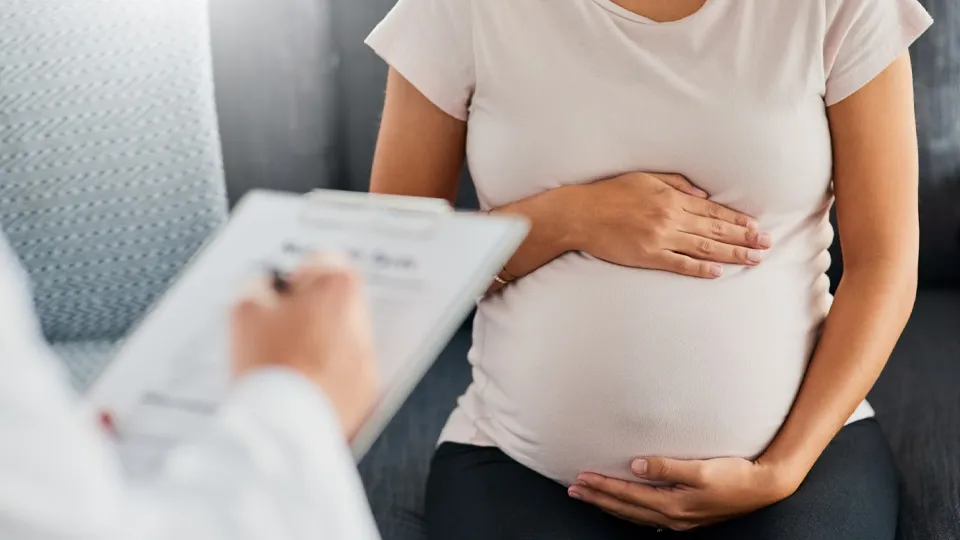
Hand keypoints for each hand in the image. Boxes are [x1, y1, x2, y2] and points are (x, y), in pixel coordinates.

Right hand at [230, 254, 378, 438]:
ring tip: (286, 362)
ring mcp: (367, 358)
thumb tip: (264, 289)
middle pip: (336, 301)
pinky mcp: (366, 393)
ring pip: (342, 338)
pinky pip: (346, 374)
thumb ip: (256, 288)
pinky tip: (299, 386)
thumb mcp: (244, 312)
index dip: (292, 277)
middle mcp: (362, 319)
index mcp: (338, 287)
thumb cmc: (267, 364)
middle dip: (309, 310)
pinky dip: (328, 376)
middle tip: (278, 330)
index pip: (320, 262)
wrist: (286, 427)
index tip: (277, 296)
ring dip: (320, 343)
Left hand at [567, 456, 797, 530]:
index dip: (603, 486)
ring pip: (634, 515)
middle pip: (625, 508)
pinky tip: (622, 505)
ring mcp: (679, 519)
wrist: (764, 487)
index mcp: (673, 505)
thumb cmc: (735, 475)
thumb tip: (636, 464)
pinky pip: (646, 516)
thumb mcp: (702, 469)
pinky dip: (628, 510)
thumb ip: (668, 466)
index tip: (581, 477)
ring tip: (589, 496)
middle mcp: (673, 516)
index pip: (628, 496)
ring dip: (609, 505)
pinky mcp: (686, 516)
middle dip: (598, 498)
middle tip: (574, 488)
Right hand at [569, 172, 771, 277]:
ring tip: (753, 259)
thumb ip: (676, 184)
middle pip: (715, 230)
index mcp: (671, 198)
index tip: (756, 227)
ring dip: (731, 254)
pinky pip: (679, 264)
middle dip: (744, 238)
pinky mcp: (648, 256)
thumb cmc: (610, 193)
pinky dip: (699, 269)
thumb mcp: (646, 178)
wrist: (581, 214)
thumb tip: (704, 195)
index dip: (737, 220)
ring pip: (704, 248)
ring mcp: (660, 239)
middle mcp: (670, 218)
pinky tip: (717, 273)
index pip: (713, 211)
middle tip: (767, 245)